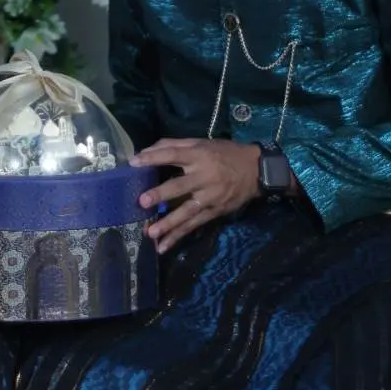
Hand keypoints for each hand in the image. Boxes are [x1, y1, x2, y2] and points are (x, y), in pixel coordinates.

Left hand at [130, 138, 260, 252]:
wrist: (257, 171)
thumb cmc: (224, 153)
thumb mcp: (202, 142)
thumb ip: (174, 144)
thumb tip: (147, 150)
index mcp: (199, 156)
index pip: (173, 155)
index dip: (153, 158)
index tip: (133, 162)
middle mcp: (204, 177)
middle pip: (180, 186)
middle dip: (161, 194)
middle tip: (142, 201)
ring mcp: (210, 197)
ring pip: (187, 212)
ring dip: (168, 223)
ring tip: (151, 233)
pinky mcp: (214, 212)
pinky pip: (194, 225)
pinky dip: (178, 236)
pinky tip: (163, 247)